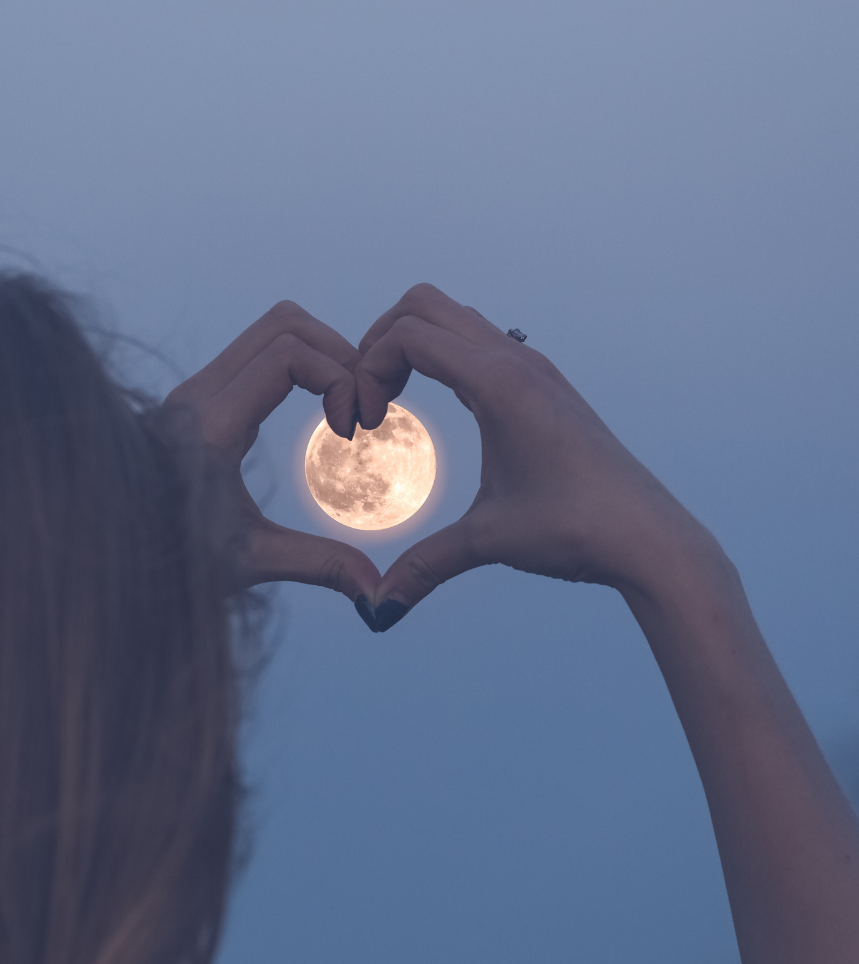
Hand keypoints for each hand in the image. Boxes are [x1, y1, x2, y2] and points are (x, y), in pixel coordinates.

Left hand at [163, 301, 380, 600]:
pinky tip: (314, 408)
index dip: (338, 377)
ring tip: (342, 403)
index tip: (352, 428)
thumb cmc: (170, 560)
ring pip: (268, 331)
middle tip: (359, 405)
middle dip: (336, 353)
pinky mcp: (196, 399)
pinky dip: (296, 363)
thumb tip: (375, 592)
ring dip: (317, 353)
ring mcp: (193, 392)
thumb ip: (319, 565)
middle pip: (284, 324)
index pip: (289, 354)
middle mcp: (196, 397)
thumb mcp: (250, 561)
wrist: (111, 552)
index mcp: (210, 428)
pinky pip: (255, 353)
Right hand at [353, 284, 710, 629]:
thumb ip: (424, 566)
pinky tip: (442, 405)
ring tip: (394, 397)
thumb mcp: (488, 541)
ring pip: (454, 317)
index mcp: (499, 382)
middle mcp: (517, 361)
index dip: (367, 369)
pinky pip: (479, 342)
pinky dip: (444, 356)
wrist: (650, 537)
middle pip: (424, 304)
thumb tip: (378, 608)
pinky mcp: (545, 385)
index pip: (408, 335)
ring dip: (413, 344)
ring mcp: (534, 367)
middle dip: (380, 341)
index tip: (364, 422)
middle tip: (367, 396)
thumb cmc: (577, 529)